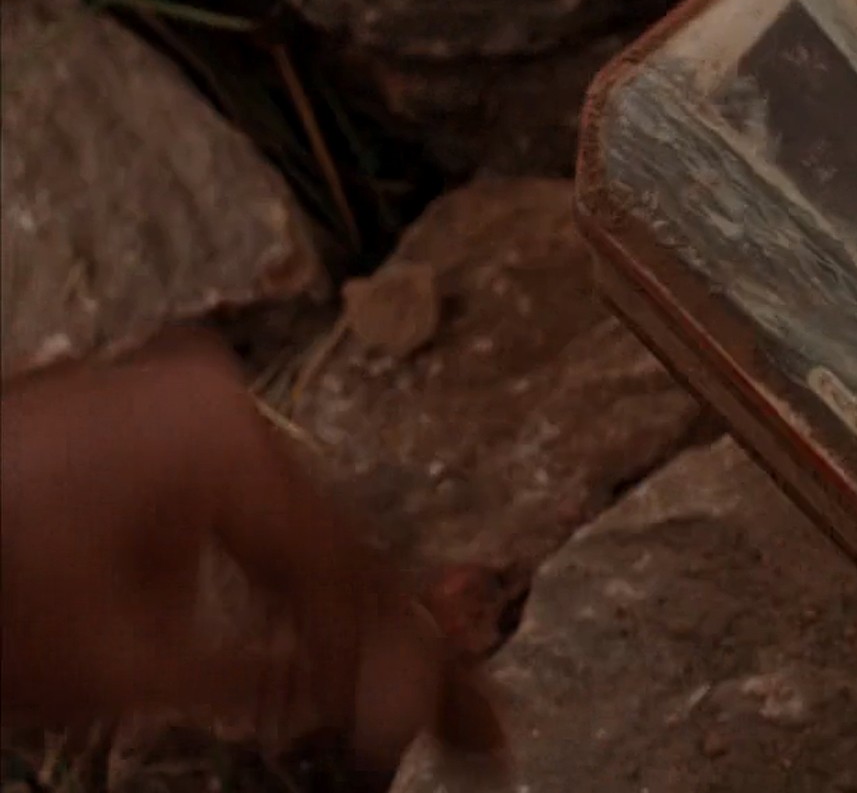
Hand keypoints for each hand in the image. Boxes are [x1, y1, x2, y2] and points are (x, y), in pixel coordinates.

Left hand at [0, 338, 500, 763]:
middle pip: (328, 529)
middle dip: (388, 630)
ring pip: (287, 514)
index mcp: (222, 436)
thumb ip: (269, 680)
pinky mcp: (146, 415)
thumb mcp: (123, 666)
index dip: (403, 661)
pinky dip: (270, 567)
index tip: (465, 728)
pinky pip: (237, 495)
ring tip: (401, 678)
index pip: (343, 563)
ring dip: (333, 602)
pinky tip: (311, 624)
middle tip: (466, 714)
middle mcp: (217, 395)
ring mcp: (180, 397)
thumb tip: (387, 702)